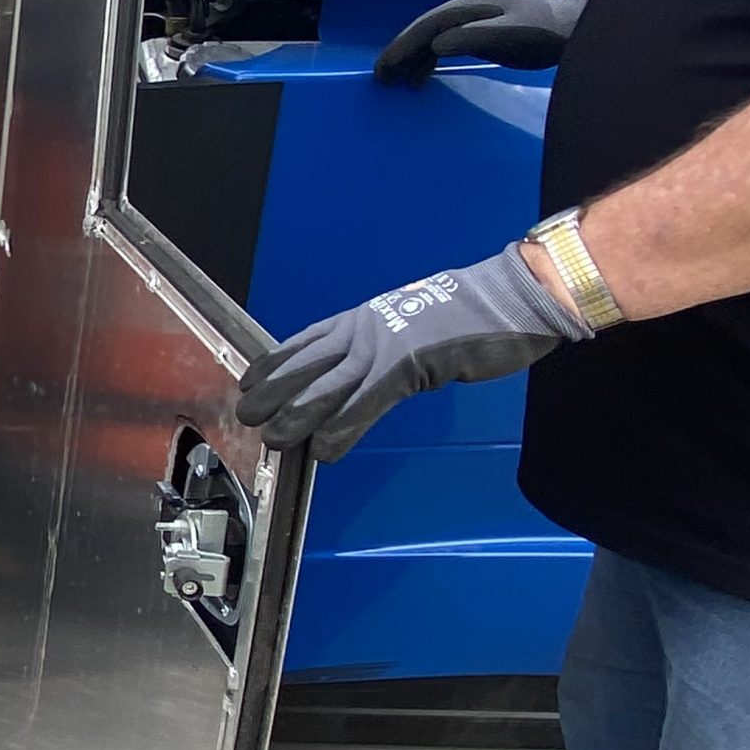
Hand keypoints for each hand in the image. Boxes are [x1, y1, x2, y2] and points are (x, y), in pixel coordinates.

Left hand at [236, 246, 589, 460]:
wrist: (503, 298)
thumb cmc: (465, 315)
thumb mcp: (409, 324)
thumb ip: (381, 346)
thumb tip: (361, 371)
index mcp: (362, 318)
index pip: (304, 341)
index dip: (274, 363)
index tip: (249, 381)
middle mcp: (362, 329)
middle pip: (305, 364)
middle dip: (273, 392)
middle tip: (246, 415)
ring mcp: (383, 347)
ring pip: (327, 386)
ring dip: (297, 416)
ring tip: (274, 439)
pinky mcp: (408, 367)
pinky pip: (366, 403)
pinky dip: (342, 428)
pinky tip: (325, 450)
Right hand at [374, 0, 590, 85]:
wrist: (573, 27)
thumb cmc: (545, 33)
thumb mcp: (512, 35)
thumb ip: (475, 37)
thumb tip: (436, 44)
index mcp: (471, 6)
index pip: (428, 24)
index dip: (403, 45)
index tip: (384, 67)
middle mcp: (467, 9)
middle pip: (425, 30)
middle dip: (401, 52)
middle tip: (381, 78)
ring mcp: (473, 20)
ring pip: (433, 38)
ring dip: (413, 59)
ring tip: (397, 83)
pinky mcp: (481, 32)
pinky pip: (445, 44)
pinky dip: (429, 60)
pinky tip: (422, 78)